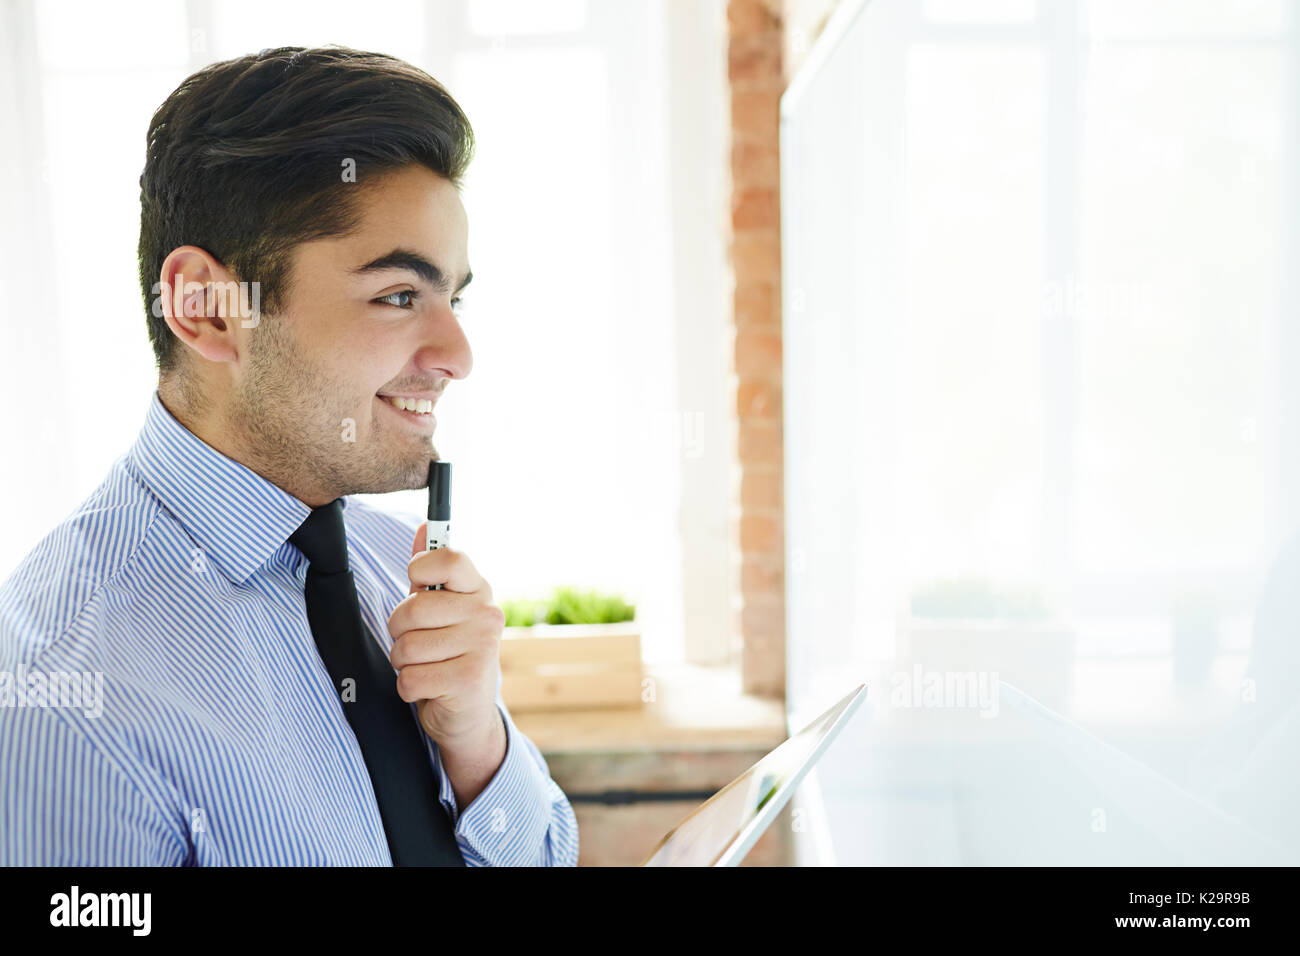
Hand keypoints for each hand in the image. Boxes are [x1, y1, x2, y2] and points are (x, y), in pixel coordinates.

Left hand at [387, 524, 505, 748]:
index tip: (417, 585)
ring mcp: (482, 647)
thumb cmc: (447, 652)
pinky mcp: (469, 681)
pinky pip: (410, 678)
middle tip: (417, 641)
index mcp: (479, 590)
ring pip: (407, 646)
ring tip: (425, 666)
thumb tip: (425, 528)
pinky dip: (409, 688)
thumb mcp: (440, 608)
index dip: (421, 569)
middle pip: (414, 607)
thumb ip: (430, 571)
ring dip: (404, 662)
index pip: (450, 558)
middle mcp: (487, 615)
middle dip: (400, 630)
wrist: (467, 713)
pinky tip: (430, 687)